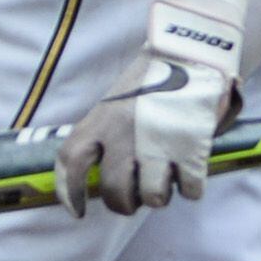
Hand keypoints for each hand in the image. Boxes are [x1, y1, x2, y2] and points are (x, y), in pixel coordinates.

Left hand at [56, 0, 237, 216]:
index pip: (70, 163)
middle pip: (115, 191)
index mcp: (101, 119)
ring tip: (167, 181)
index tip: (76, 211)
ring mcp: (158, 142)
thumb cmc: (155, 78)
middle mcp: (123, 133)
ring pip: (153, 197)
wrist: (191, 49)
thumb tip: (109, 176)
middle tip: (137, 198)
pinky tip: (191, 176)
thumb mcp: (117, 101)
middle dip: (126, 203)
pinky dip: (191, 188)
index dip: (69, 193)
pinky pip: (188, 189)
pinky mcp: (191, 146)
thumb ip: (106, 135)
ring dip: (160, 195)